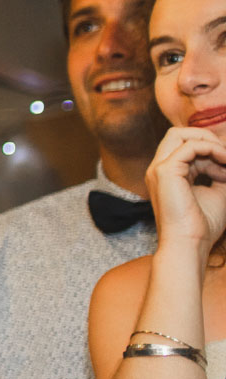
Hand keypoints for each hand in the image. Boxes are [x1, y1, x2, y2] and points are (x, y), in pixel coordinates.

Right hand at [145, 126, 225, 250]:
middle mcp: (158, 169)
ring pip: (180, 134)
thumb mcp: (217, 192)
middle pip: (178, 134)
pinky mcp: (165, 171)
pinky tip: (224, 160)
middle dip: (206, 139)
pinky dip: (211, 148)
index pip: (185, 148)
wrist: (189, 243)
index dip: (210, 152)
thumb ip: (220, 173)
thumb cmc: (201, 225)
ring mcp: (158, 168)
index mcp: (167, 175)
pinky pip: (190, 145)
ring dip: (209, 142)